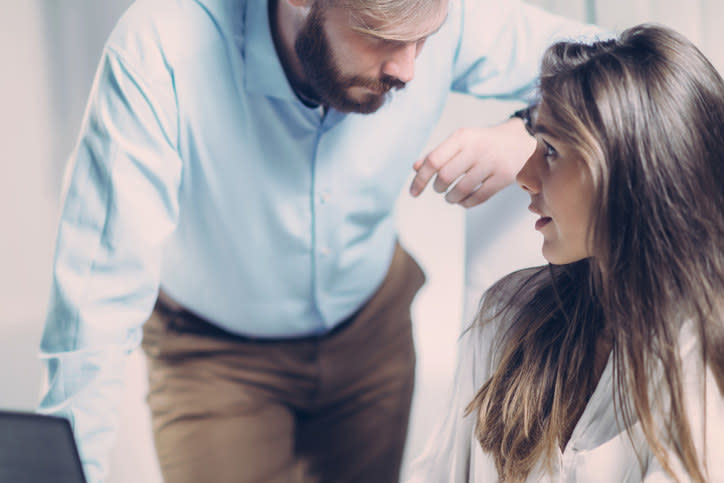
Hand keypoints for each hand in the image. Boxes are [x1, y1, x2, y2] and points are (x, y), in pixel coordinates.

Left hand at [409, 118, 535, 207]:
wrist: (521, 141)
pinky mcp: (503, 177)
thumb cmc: (483, 143)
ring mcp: (491, 163)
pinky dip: (465, 203)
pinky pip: (478, 198)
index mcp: (462, 137)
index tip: (413, 193)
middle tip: (439, 189)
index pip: (433, 161)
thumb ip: (438, 153)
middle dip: (437, 188)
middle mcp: (476, 148)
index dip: (419, 179)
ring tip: (450, 197)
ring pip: (460, 190)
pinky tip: (463, 200)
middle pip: (445, 177)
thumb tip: (415, 168)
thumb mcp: (461, 141)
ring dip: (450, 198)